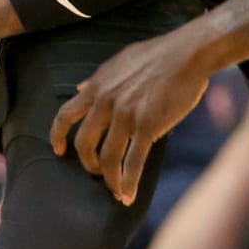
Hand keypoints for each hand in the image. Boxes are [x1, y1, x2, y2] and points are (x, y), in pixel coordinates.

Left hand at [51, 27, 211, 205]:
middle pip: (84, 144)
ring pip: (108, 157)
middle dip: (88, 163)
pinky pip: (133, 162)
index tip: (59, 150)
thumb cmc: (160, 54)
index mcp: (98, 86)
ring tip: (114, 188)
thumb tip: (79, 88)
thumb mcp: (121, 60)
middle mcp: (106, 102)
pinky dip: (129, 183)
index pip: (65, 115)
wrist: (190, 52)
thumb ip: (98, 78)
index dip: (58, 135)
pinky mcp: (148, 126)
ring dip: (109, 178)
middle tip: (96, 170)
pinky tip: (128, 196)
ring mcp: (126, 115)